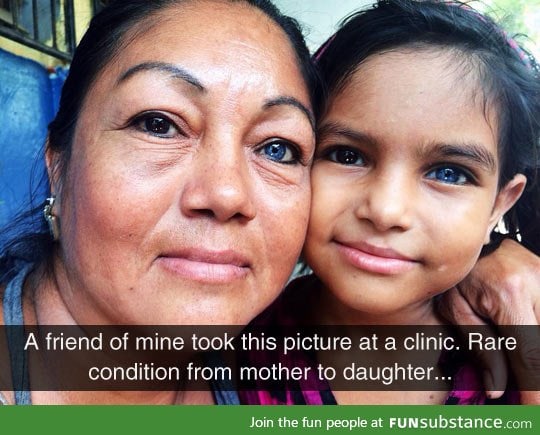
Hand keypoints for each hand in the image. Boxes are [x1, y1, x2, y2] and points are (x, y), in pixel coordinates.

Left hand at [437, 239, 539, 402]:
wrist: (472, 241)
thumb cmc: (459, 275)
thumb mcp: (456, 308)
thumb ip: (481, 347)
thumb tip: (496, 389)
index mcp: (508, 291)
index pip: (531, 355)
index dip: (535, 392)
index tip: (531, 413)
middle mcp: (538, 281)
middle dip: (536, 375)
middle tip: (525, 394)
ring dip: (534, 355)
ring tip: (518, 362)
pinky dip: (535, 337)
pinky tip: (525, 348)